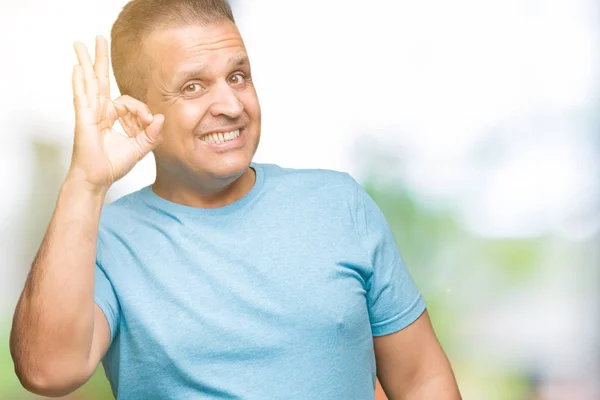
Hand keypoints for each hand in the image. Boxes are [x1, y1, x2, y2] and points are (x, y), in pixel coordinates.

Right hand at [69, 36, 164, 191]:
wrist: (98, 179)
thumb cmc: (113, 165)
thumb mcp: (140, 148)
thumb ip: (152, 134)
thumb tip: (161, 118)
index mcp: (112, 116)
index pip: (129, 102)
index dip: (142, 110)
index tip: (150, 122)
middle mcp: (100, 111)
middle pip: (100, 80)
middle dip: (100, 59)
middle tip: (99, 38)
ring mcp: (90, 114)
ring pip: (88, 83)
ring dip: (86, 63)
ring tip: (80, 43)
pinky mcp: (84, 120)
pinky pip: (82, 98)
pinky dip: (79, 83)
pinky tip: (77, 68)